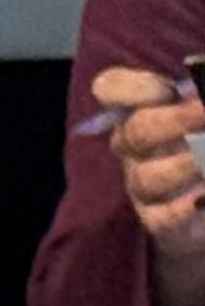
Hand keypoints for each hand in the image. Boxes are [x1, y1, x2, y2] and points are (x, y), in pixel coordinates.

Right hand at [93, 67, 204, 305]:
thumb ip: (196, 99)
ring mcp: (141, 186)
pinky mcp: (158, 223)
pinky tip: (204, 196)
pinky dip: (185, 207)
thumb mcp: (195, 118)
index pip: (110, 89)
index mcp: (136, 112)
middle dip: (176, 121)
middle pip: (136, 132)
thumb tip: (200, 82)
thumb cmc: (199, 145)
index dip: (134, 87)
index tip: (170, 89)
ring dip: (183, 165)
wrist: (200, 202)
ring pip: (147, 176)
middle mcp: (130, 147)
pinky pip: (165, 217)